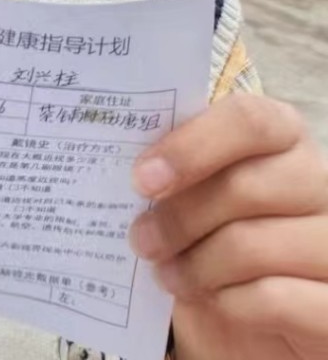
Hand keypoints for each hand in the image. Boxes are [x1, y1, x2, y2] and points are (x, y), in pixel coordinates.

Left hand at [129, 94, 327, 357]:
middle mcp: (320, 183)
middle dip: (179, 217)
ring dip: (195, 265)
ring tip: (166, 274)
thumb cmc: (221, 233)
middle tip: (141, 239)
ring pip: (252, 246)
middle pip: (243, 187)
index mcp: (284, 137)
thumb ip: (175, 169)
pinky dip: (229, 302)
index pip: (249, 120)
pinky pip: (275, 299)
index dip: (191, 147)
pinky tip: (211, 301)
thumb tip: (124, 166)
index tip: (141, 179)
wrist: (260, 311)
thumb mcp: (199, 190)